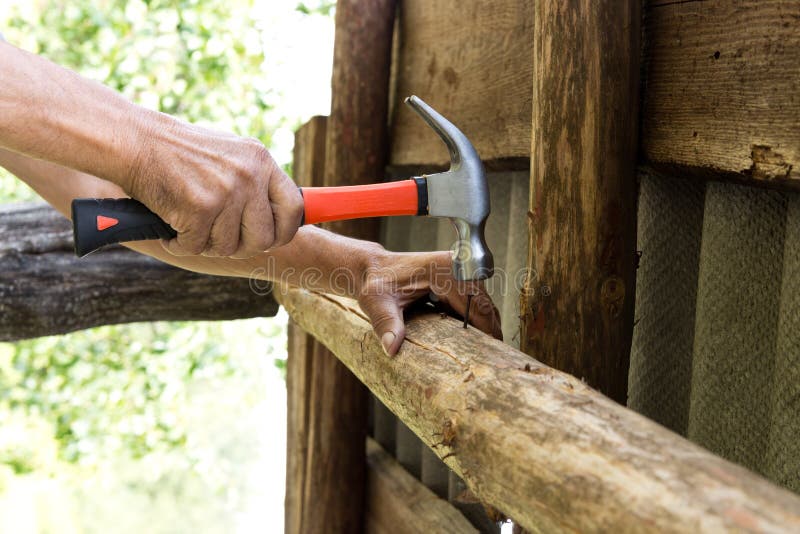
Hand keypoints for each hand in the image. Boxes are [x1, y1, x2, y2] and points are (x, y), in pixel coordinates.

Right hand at [123, 117, 303, 257]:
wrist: (137, 141)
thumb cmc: (181, 153)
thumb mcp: (231, 156)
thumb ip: (256, 184)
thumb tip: (283, 222)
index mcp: (261, 160)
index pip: (294, 208)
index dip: (284, 231)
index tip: (271, 239)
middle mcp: (249, 175)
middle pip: (264, 238)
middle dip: (241, 246)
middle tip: (220, 238)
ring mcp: (226, 192)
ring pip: (227, 247)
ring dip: (205, 243)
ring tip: (189, 222)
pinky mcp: (200, 208)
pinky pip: (196, 247)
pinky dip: (180, 243)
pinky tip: (172, 226)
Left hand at [357, 250, 501, 355]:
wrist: (373, 269)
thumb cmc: (375, 282)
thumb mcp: (377, 302)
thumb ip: (386, 323)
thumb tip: (391, 347)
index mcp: (445, 269)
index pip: (475, 304)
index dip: (487, 329)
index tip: (491, 353)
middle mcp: (457, 267)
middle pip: (484, 304)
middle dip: (490, 331)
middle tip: (495, 360)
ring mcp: (459, 271)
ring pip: (482, 304)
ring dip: (484, 327)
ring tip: (488, 354)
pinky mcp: (456, 279)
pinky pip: (473, 302)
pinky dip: (475, 321)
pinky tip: (475, 341)